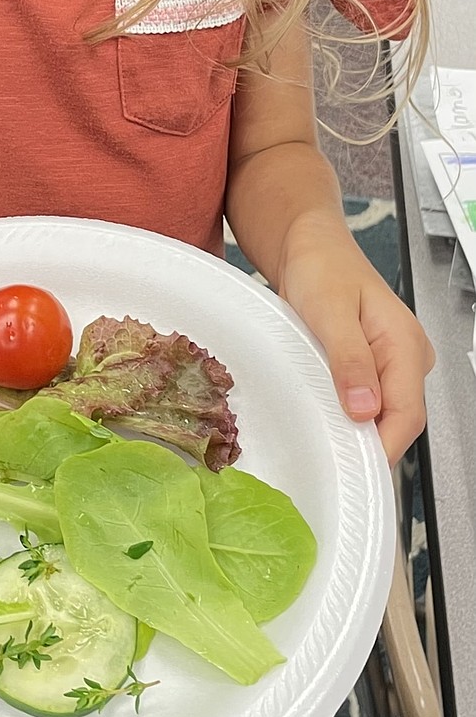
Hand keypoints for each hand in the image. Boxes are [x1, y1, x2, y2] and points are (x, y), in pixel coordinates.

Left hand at [278, 213, 433, 465]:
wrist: (309, 246)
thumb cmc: (321, 268)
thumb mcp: (329, 312)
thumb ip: (349, 360)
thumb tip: (365, 410)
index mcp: (405, 344)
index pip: (408, 413)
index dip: (384, 447)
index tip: (357, 470)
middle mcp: (407, 357)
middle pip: (399, 420)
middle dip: (369, 445)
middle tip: (334, 467)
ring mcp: (392, 363)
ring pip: (383, 414)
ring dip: (358, 432)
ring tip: (327, 449)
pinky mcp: (372, 366)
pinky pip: (368, 402)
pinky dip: (349, 417)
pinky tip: (328, 425)